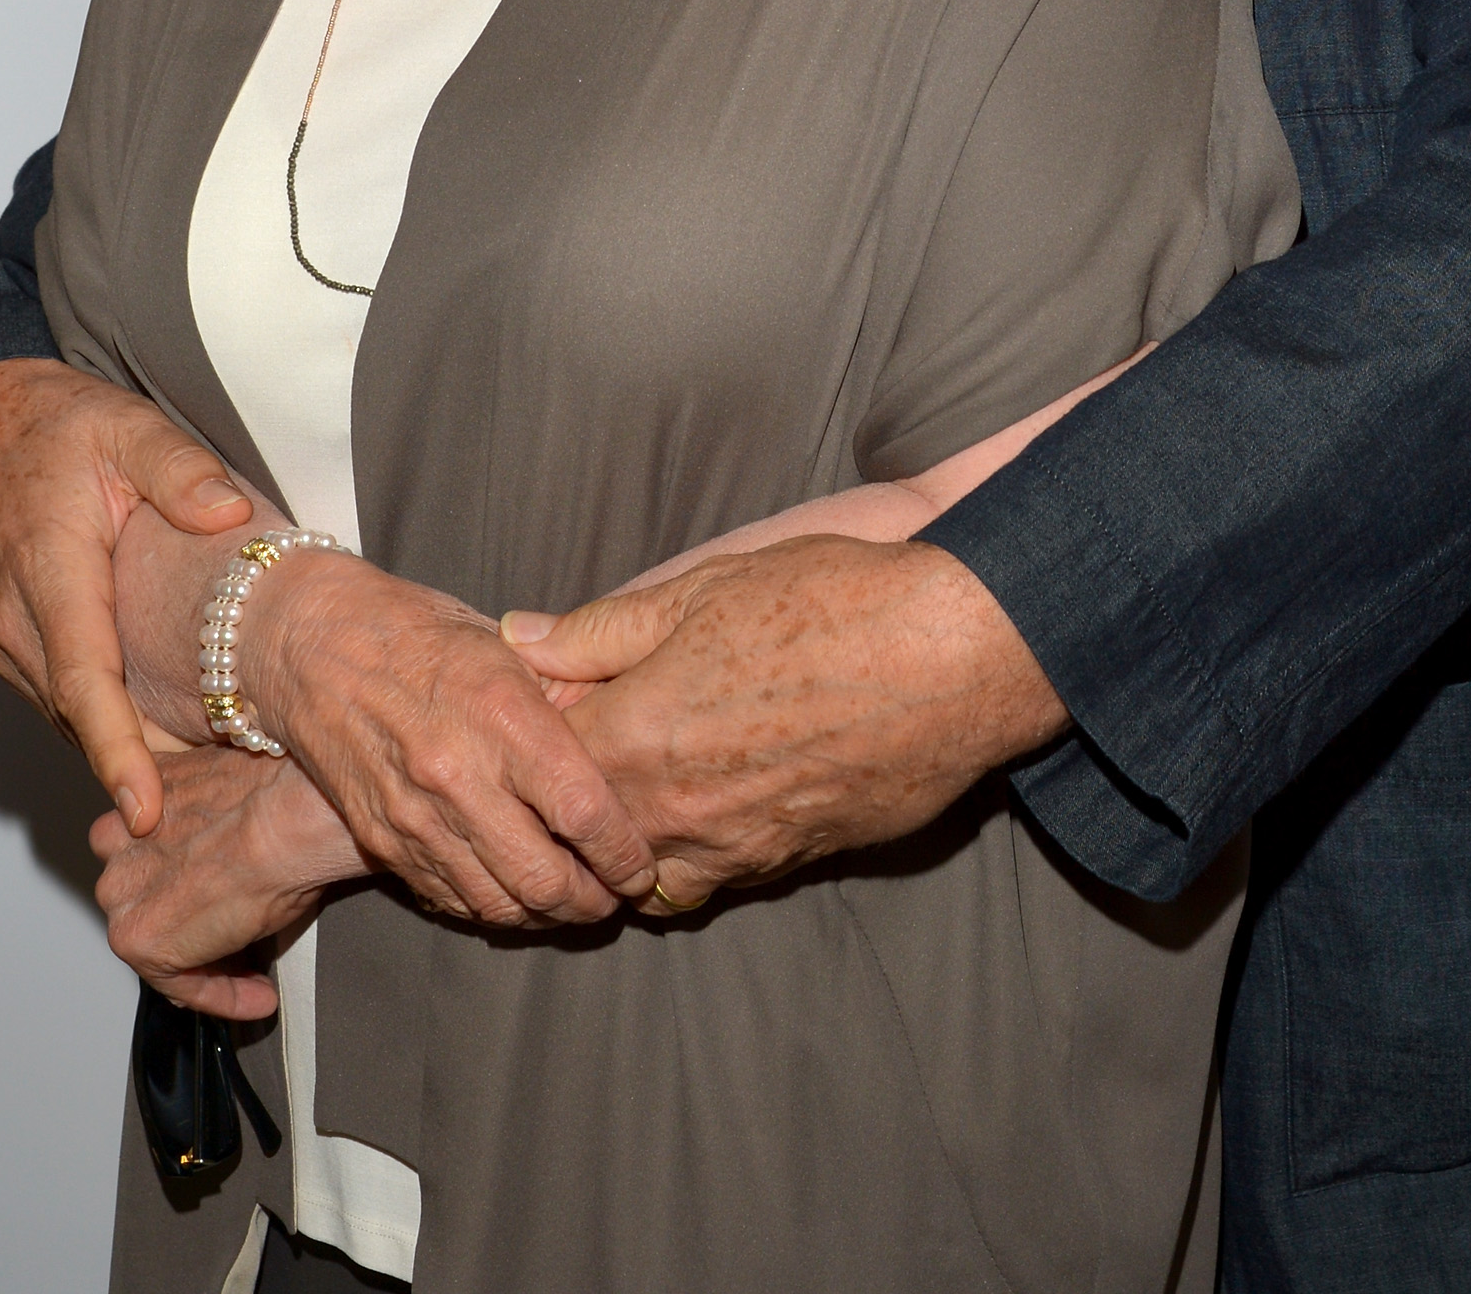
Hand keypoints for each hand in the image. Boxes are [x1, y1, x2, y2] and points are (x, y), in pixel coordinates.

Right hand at [0, 361, 251, 834]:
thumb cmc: (58, 425)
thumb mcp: (129, 426)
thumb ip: (180, 468)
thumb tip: (231, 515)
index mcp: (51, 570)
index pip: (84, 680)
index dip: (117, 750)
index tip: (146, 810)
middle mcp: (19, 618)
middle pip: (83, 715)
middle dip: (144, 770)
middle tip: (222, 810)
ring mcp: (9, 637)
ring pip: (70, 713)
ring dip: (127, 750)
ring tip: (210, 783)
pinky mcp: (14, 642)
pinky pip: (61, 696)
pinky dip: (105, 721)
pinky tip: (165, 735)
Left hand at [91, 745, 362, 1016]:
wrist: (288, 818)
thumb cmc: (281, 796)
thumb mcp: (238, 797)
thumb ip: (214, 822)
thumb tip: (245, 844)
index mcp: (142, 789)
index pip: (152, 845)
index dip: (189, 879)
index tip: (227, 899)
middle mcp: (120, 839)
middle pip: (146, 894)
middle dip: (188, 920)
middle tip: (241, 938)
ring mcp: (123, 891)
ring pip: (156, 938)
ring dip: (201, 961)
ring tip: (254, 976)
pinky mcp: (137, 938)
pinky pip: (175, 981)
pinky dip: (217, 995)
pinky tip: (255, 997)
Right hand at [241, 550, 656, 928]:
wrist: (316, 644)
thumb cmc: (423, 633)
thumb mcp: (508, 648)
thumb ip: (566, 700)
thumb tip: (627, 741)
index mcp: (503, 715)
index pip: (584, 811)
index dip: (624, 852)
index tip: (643, 863)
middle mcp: (459, 775)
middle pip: (544, 879)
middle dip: (592, 901)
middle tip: (615, 897)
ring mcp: (415, 816)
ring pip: (497, 904)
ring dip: (544, 915)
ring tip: (571, 902)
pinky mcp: (381, 841)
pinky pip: (450, 898)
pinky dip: (491, 907)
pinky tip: (514, 893)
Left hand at [504, 537, 1066, 909]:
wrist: (950, 655)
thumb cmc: (829, 603)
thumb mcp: (705, 589)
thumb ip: (602, 630)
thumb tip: (521, 639)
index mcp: (637, 736)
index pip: (540, 766)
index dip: (535, 732)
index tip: (546, 704)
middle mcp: (674, 810)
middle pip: (582, 837)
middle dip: (572, 801)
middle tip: (590, 749)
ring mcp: (734, 848)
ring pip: (646, 878)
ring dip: (632, 843)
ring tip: (649, 788)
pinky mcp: (790, 862)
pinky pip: (715, 880)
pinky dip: (697, 857)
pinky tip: (716, 803)